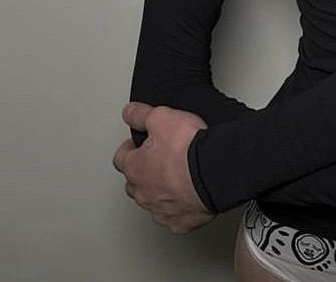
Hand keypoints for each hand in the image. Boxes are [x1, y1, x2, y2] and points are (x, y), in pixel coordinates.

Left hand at [111, 102, 214, 233]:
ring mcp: (161, 210)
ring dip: (160, 192)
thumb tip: (129, 113)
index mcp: (136, 168)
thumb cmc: (188, 148)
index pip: (121, 158)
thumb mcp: (161, 117)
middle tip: (158, 158)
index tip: (137, 143)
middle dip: (142, 172)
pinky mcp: (181, 222)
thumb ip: (141, 115)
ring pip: (153, 203)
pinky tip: (188, 197)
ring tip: (176, 177)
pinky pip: (175, 218)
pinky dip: (179, 208)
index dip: (129, 148)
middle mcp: (144, 193)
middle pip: (134, 184)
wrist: (214, 171)